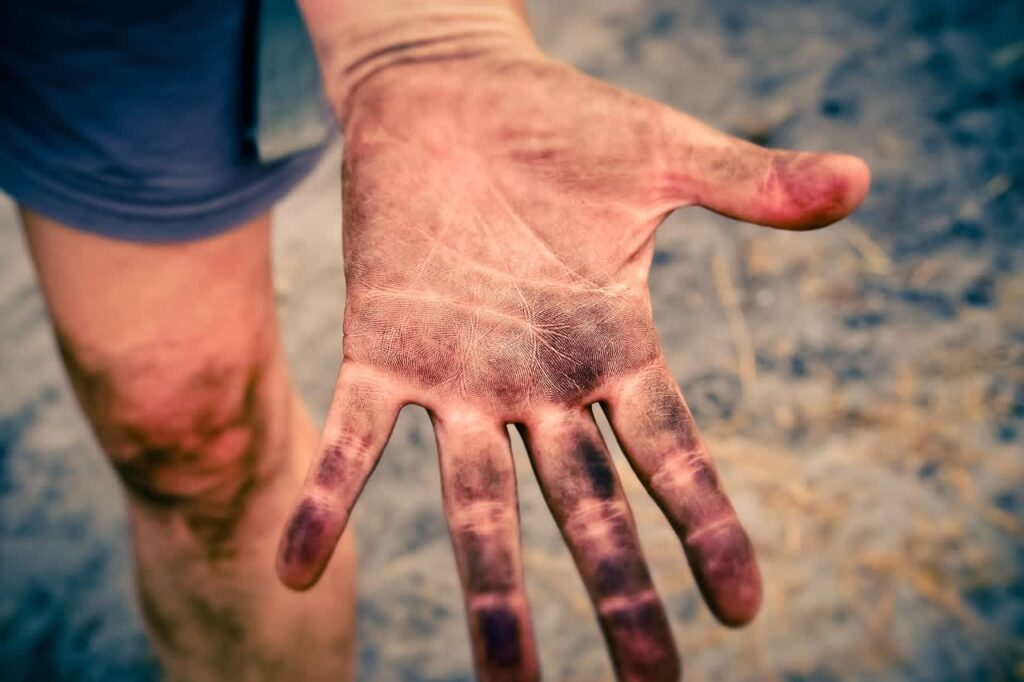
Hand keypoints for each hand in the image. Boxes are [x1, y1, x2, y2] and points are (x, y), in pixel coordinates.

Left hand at [276, 48, 868, 680]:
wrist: (448, 96)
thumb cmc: (560, 124)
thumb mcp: (660, 155)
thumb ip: (748, 184)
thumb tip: (862, 178)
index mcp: (611, 348)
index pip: (671, 458)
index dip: (706, 531)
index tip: (741, 612)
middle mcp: (538, 385)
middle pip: (585, 506)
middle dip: (616, 594)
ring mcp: (459, 378)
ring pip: (478, 503)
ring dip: (489, 591)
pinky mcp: (381, 351)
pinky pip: (350, 441)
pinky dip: (326, 503)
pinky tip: (294, 569)